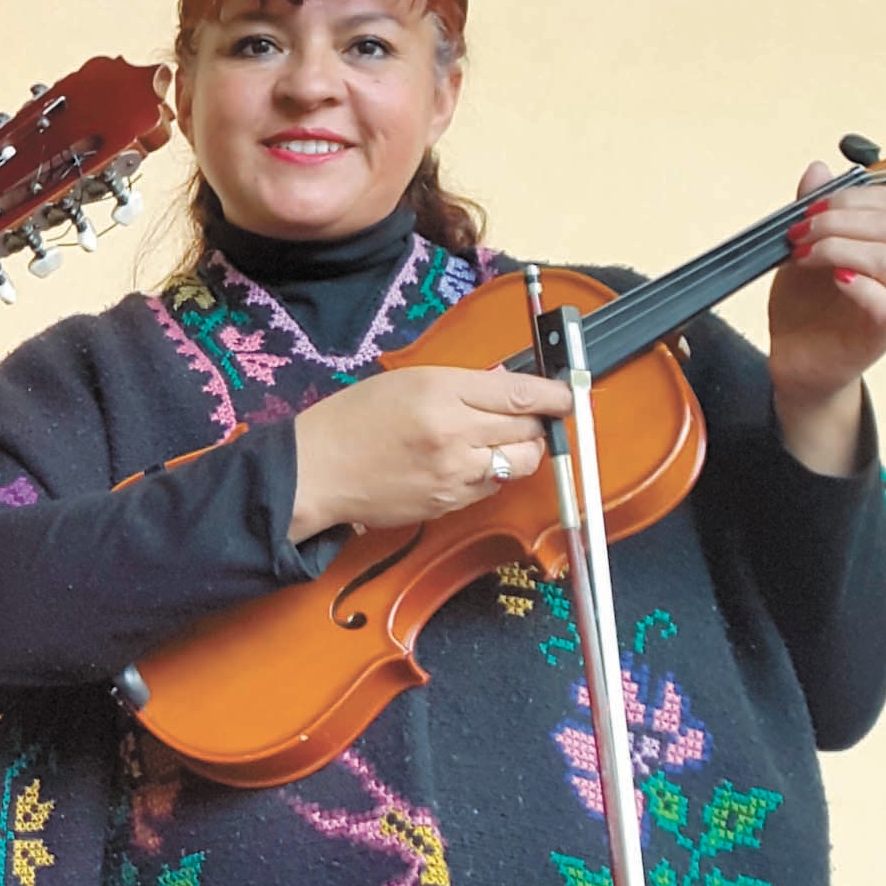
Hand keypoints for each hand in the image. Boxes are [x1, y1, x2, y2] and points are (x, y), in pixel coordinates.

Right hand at [288, 366, 574, 539]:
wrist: (315, 472)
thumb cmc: (350, 421)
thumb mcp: (404, 382)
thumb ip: (459, 385)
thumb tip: (504, 387)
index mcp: (440, 391)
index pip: (519, 393)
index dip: (554, 394)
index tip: (569, 394)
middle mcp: (453, 432)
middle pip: (527, 429)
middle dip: (537, 422)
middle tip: (532, 417)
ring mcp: (453, 473)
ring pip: (519, 463)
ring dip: (520, 451)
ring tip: (501, 442)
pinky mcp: (448, 503)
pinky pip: (492, 487)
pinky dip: (491, 475)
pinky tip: (469, 465)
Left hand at [768, 162, 885, 474]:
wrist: (797, 362)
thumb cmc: (804, 308)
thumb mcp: (801, 250)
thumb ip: (812, 212)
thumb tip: (819, 168)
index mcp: (882, 243)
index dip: (850, 197)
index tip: (806, 209)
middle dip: (839, 219)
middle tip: (799, 233)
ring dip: (840, 247)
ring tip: (804, 255)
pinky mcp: (885, 331)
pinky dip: (861, 285)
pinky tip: (834, 279)